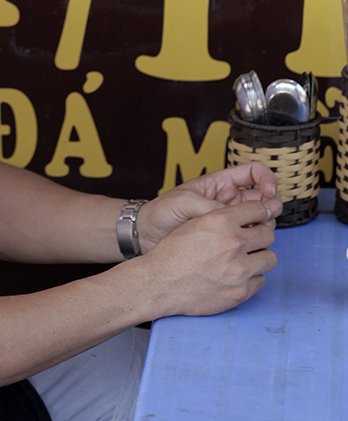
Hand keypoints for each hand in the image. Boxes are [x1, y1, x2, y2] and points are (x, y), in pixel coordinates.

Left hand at [138, 162, 280, 251]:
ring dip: (265, 225)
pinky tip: (250, 247)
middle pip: (264, 199)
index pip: (254, 173)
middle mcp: (230, 202)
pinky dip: (256, 243)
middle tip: (267, 216)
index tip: (269, 192)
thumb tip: (238, 218)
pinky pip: (250, 241)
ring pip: (261, 221)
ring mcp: (230, 222)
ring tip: (255, 232)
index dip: (267, 179)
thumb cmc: (162, 211)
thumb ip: (211, 207)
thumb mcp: (185, 201)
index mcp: (221, 184)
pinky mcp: (228, 242)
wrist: (148, 235)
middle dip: (272, 205)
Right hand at [138, 199, 277, 317]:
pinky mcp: (241, 292)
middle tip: (251, 242)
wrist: (161, 283)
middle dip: (260, 237)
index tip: (256, 219)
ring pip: (270, 258)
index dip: (258, 213)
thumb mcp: (195, 223)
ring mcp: (239, 269)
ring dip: (259, 258)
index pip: (258, 209)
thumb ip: (222, 218)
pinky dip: (251, 278)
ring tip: (245, 260)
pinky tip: (236, 276)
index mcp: (221, 221)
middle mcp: (234, 242)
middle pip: (268, 234)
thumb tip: (245, 218)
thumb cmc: (173, 253)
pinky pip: (260, 280)